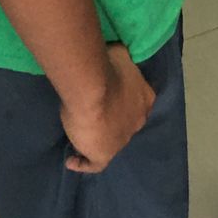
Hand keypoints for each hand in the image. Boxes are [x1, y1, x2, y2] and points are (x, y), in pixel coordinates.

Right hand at [60, 43, 154, 173]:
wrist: (94, 89)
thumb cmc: (108, 67)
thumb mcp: (118, 55)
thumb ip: (119, 58)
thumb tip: (117, 53)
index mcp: (145, 99)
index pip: (135, 103)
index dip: (122, 102)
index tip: (108, 99)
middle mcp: (138, 122)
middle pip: (125, 124)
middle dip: (112, 122)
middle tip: (94, 117)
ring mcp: (122, 141)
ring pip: (112, 143)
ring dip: (98, 141)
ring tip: (82, 138)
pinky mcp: (104, 155)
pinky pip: (95, 164)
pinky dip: (83, 163)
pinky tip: (72, 160)